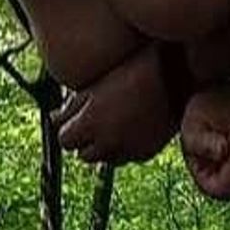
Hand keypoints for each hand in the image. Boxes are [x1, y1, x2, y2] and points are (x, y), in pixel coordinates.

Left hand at [54, 47, 176, 167]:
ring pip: (104, 160)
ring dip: (104, 146)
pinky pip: (126, 157)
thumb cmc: (134, 69)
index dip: (70, 127)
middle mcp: (105, 143)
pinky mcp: (145, 154)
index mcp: (90, 124)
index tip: (78, 117)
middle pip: (82, 154)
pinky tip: (132, 127)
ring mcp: (126, 150)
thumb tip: (53, 118)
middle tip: (96, 119)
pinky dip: (124, 147)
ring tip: (115, 123)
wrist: (176, 73)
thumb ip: (72, 105)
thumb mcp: (98, 82)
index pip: (64, 139)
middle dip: (85, 139)